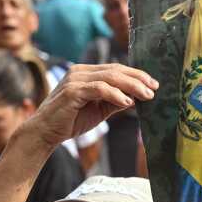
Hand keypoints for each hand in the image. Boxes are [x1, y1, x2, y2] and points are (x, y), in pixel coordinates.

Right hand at [27, 63, 157, 149]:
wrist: (46, 132)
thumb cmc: (71, 120)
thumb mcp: (99, 109)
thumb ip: (115, 101)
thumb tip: (136, 98)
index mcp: (86, 72)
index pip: (116, 69)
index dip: (136, 75)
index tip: (153, 84)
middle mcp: (80, 71)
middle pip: (116, 70)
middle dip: (138, 78)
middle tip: (154, 88)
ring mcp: (75, 79)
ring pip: (110, 77)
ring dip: (131, 86)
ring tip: (146, 96)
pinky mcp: (72, 91)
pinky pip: (99, 89)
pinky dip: (115, 94)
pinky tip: (127, 102)